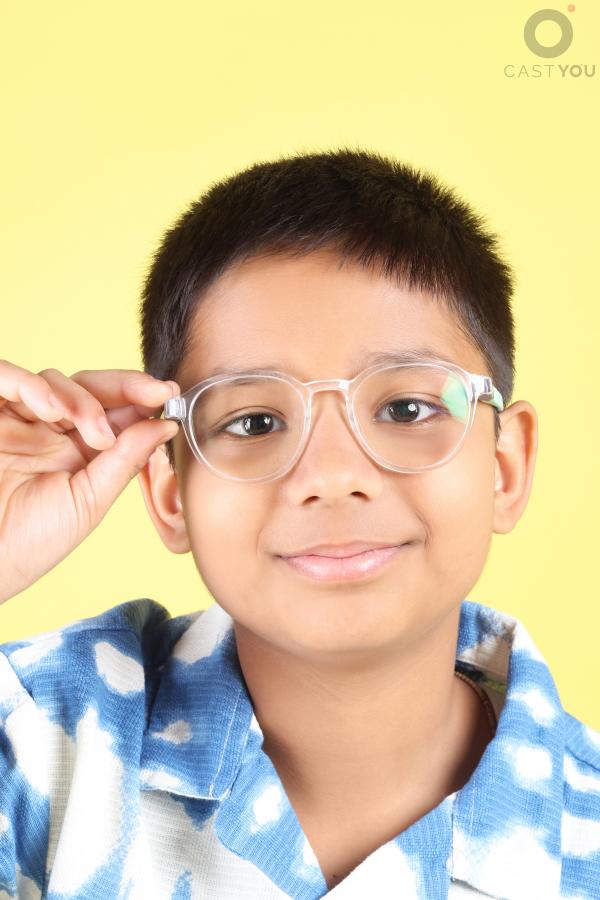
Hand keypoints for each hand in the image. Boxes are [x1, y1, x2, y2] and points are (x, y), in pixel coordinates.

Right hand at [0, 362, 179, 603]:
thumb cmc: (31, 542)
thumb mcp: (89, 500)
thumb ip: (125, 460)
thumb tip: (166, 425)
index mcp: (78, 451)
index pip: (113, 412)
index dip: (142, 398)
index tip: (170, 394)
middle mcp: (48, 430)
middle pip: (90, 387)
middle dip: (127, 386)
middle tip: (156, 392)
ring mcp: (17, 419)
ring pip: (55, 380)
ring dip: (83, 399)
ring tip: (95, 433)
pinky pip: (6, 377)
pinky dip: (32, 386)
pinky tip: (52, 411)